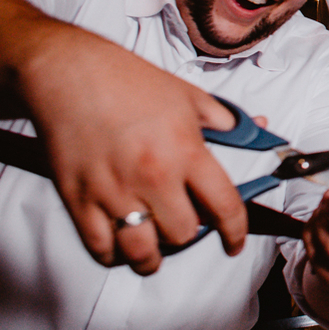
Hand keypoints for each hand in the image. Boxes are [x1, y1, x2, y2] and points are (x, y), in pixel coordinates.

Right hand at [16, 20, 244, 274]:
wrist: (71, 73)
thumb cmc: (129, 81)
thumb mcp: (189, 95)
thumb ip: (226, 120)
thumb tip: (257, 128)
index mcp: (186, 151)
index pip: (225, 207)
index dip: (235, 232)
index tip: (234, 242)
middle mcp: (153, 177)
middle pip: (184, 234)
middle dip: (190, 234)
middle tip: (184, 225)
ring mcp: (114, 192)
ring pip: (142, 252)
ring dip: (152, 256)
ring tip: (154, 247)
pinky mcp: (78, 200)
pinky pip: (100, 249)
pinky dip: (113, 254)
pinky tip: (120, 242)